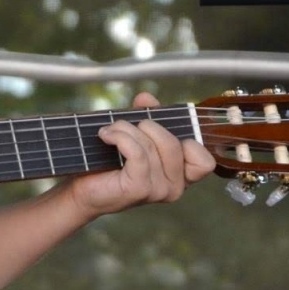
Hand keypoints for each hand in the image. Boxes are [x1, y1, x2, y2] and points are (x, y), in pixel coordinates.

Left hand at [66, 92, 215, 217]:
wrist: (82, 188)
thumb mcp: (136, 135)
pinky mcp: (139, 189)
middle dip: (148, 126)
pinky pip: (137, 153)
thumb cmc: (110, 163)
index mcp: (181, 176)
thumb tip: (147, 99)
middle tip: (124, 126)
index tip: (161, 130)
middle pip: (174, 144)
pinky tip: (106, 136)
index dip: (188, 141)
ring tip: (110, 131)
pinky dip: (120, 138)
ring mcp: (158, 190)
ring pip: (152, 146)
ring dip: (126, 130)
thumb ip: (148, 116)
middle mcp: (175, 187)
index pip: (205, 161)